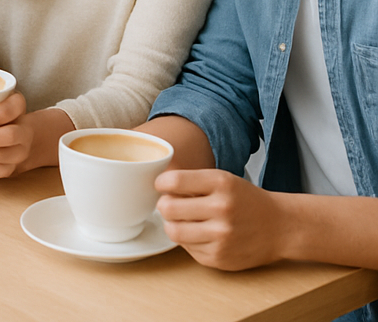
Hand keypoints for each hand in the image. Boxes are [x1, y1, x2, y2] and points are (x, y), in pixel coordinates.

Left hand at [155, 168, 283, 269]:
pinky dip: (187, 240)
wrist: (279, 227)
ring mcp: (222, 237)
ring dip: (172, 224)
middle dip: (163, 205)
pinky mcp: (220, 258)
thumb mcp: (222, 179)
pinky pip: (187, 248)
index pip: (173, 181)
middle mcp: (222, 209)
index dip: (161, 183)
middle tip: (169, 204)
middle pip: (168, 208)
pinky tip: (198, 233)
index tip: (162, 185)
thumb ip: (191, 180)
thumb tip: (157, 183)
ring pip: (173, 231)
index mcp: (221, 183)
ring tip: (180, 220)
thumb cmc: (244, 199)